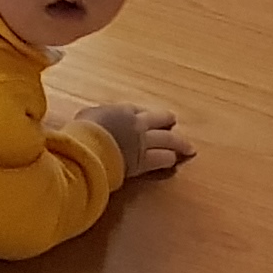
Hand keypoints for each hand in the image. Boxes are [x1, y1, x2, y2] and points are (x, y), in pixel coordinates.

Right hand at [79, 102, 196, 177]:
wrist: (91, 148)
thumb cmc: (85, 130)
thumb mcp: (88, 115)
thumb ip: (99, 117)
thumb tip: (98, 121)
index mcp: (124, 110)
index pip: (141, 110)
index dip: (148, 114)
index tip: (152, 117)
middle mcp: (138, 124)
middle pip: (160, 120)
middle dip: (168, 121)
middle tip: (174, 123)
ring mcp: (144, 143)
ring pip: (168, 140)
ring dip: (179, 143)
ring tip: (187, 147)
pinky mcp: (145, 162)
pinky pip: (162, 159)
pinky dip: (169, 159)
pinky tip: (174, 161)